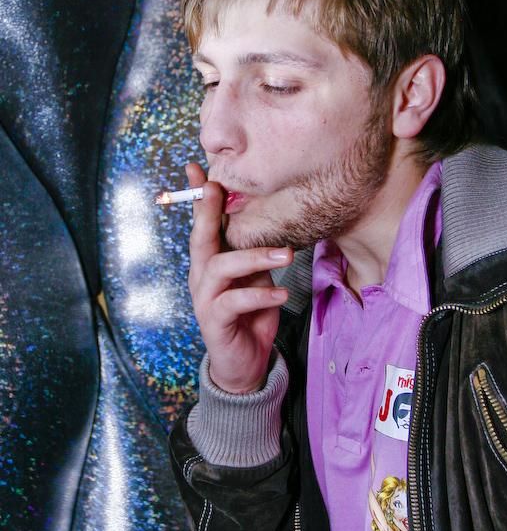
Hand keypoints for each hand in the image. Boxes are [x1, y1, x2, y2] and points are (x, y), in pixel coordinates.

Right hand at [186, 163, 292, 393]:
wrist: (245, 364)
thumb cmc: (251, 315)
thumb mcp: (256, 277)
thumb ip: (255, 252)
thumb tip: (273, 220)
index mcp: (211, 260)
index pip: (203, 223)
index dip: (199, 195)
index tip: (197, 166)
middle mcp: (202, 275)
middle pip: (200, 238)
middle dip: (207, 211)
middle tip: (217, 188)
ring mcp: (205, 299)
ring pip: (220, 268)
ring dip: (253, 257)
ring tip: (285, 254)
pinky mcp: (215, 322)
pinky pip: (235, 303)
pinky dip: (260, 296)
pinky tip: (281, 293)